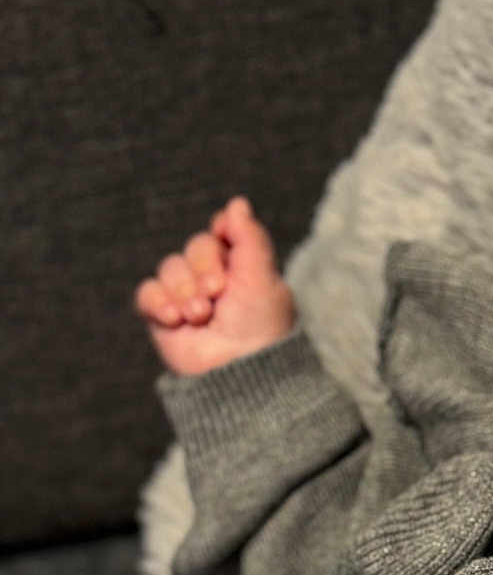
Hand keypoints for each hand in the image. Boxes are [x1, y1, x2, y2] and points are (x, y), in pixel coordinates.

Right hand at [134, 196, 294, 374]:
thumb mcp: (262, 278)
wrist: (240, 371)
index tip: (230, 253)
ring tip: (201, 315)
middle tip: (217, 293)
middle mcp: (215, 281)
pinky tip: (174, 319)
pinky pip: (147, 293)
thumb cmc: (261, 327)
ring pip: (170, 268)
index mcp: (244, 270)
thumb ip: (249, 238)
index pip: (221, 233)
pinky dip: (158, 302)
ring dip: (184, 290)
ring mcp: (188, 299)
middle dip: (203, 268)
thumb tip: (237, 202)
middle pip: (195, 246)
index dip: (222, 240)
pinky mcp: (165, 318)